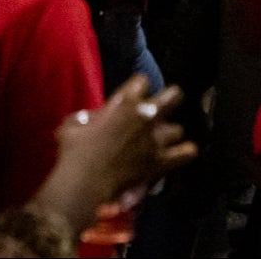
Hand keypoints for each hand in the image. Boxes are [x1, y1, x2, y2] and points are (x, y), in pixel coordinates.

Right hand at [33, 78, 196, 235]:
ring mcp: (156, 139)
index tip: (131, 97)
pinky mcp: (160, 161)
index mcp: (126, 101)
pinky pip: (186, 153)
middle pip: (174, 96)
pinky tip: (179, 155)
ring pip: (178, 129)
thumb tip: (92, 120)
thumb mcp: (74, 123)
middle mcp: (147, 115)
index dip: (136, 88)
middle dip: (169, 100)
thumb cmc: (74, 150)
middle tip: (160, 109)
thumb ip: (89, 117)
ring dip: (169, 135)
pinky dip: (184, 154)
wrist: (84, 180)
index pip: (142, 81)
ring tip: (160, 141)